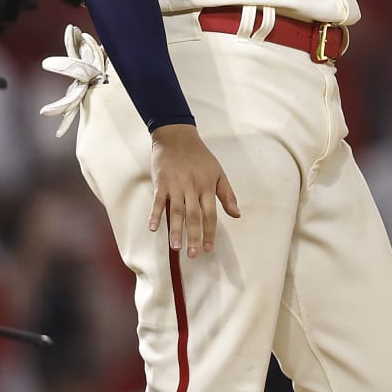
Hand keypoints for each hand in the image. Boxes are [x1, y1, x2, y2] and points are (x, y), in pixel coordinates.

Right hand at [149, 124, 240, 257]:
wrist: (177, 137)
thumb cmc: (200, 156)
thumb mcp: (218, 172)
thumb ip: (227, 195)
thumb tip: (237, 215)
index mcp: (207, 186)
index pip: (210, 214)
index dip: (210, 232)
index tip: (209, 249)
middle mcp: (192, 187)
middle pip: (194, 216)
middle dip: (194, 236)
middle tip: (193, 254)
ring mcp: (176, 185)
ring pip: (177, 211)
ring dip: (176, 230)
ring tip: (176, 247)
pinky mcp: (161, 182)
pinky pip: (158, 201)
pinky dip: (156, 214)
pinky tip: (154, 228)